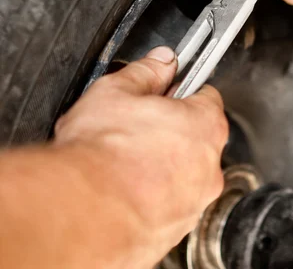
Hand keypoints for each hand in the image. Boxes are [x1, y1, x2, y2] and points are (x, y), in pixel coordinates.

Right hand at [55, 47, 227, 266]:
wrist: (83, 212)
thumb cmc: (102, 154)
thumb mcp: (118, 90)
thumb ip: (146, 71)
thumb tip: (161, 61)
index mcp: (204, 124)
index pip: (205, 96)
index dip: (179, 91)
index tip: (163, 93)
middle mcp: (209, 166)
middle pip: (196, 136)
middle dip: (170, 129)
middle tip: (136, 126)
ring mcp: (194, 202)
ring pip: (183, 174)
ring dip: (162, 166)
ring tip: (125, 161)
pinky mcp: (174, 231)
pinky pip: (168, 205)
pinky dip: (151, 197)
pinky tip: (124, 188)